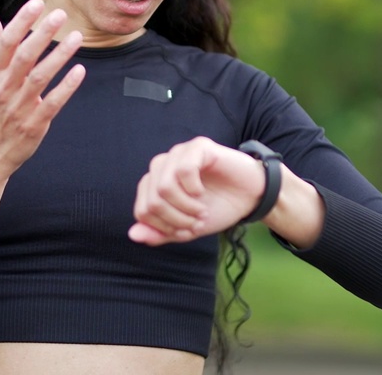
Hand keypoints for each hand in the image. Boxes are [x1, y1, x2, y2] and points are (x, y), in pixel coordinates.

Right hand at [0, 0, 85, 178]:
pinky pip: (52, 103)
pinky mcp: (33, 125)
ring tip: (78, 37)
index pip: (6, 42)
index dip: (22, 21)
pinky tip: (80, 71)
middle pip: (24, 56)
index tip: (37, 3)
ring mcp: (18, 108)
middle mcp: (4, 89)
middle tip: (61, 14)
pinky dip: (66, 87)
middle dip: (42, 33)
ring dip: (59, 56)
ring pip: (40, 77)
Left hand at [128, 136, 265, 245]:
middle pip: (152, 200)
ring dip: (185, 206)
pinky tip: (202, 192)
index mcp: (155, 183)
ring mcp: (179, 153)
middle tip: (196, 221)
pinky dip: (194, 189)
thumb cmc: (217, 208)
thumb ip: (160, 232)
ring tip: (201, 210)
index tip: (185, 231)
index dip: (163, 227)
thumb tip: (132, 235)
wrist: (249, 198)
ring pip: (164, 186)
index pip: (142, 211)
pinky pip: (184, 169)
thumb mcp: (186, 228)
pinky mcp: (198, 147)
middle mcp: (162, 165)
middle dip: (176, 219)